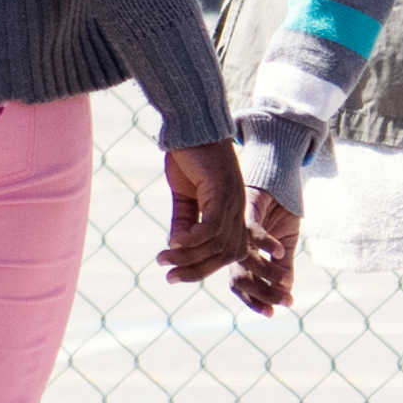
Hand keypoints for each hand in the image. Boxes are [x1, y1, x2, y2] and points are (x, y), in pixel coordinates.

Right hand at [157, 140, 241, 288]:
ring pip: (218, 244)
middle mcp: (238, 210)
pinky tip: (175, 242)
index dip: (204, 269)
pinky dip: (194, 238)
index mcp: (232, 213)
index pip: (227, 253)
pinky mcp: (224, 191)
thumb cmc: (190, 156)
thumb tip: (176, 246)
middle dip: (197, 271)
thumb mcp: (185, 194)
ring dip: (189, 256)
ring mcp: (234, 201)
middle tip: (169, 278)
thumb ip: (184, 220)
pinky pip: (213, 225)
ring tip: (163, 259)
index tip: (176, 277)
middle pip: (226, 255)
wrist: (191, 125)